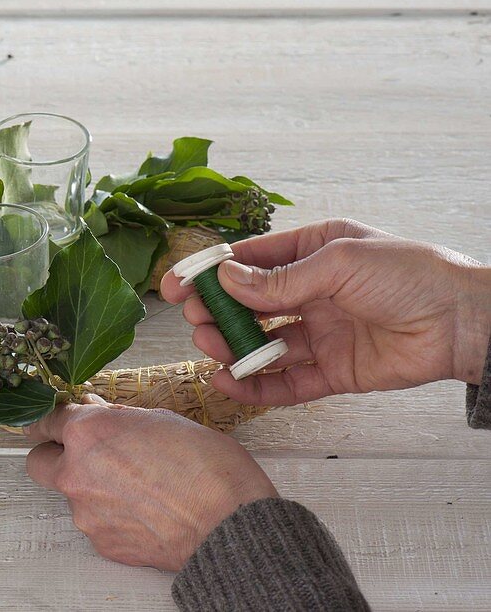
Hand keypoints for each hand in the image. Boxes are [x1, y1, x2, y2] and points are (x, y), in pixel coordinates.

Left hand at [24, 395, 276, 570]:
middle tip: (82, 452)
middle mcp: (76, 472)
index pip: (47, 421)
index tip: (55, 421)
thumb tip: (95, 411)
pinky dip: (111, 515)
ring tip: (137, 486)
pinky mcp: (102, 543)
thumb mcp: (161, 419)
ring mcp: (86, 512)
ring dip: (90, 486)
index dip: (53, 419)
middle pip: (38, 461)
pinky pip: (95, 522)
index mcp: (88, 432)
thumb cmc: (207, 467)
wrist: (231, 525)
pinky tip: (144, 510)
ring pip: (70, 493)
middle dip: (54, 454)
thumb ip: (117, 417)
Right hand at [160, 218, 490, 405]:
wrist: (463, 323)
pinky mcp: (332, 371)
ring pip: (262, 344)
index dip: (211, 273)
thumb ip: (280, 279)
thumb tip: (227, 279)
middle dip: (218, 314)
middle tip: (196, 323)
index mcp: (312, 252)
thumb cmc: (411, 275)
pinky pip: (286, 382)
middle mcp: (311, 292)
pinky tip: (231, 384)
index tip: (176, 285)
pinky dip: (257, 386)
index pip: (249, 262)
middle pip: (249, 306)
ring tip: (214, 351)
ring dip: (233, 348)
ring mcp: (320, 333)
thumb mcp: (339, 263)